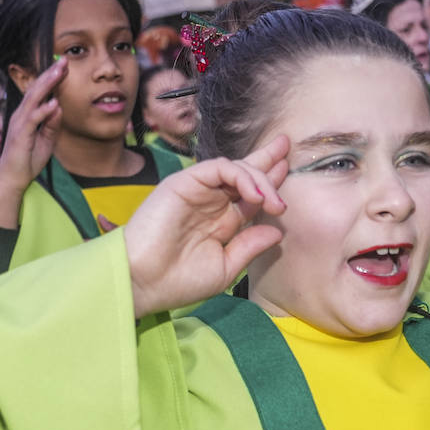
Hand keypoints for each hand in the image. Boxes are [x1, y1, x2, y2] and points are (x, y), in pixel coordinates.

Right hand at [0, 59, 65, 227]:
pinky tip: (54, 103)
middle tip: (63, 60)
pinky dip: (43, 111)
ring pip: (33, 99)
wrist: (13, 180)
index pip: (41, 91)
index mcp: (28, 114)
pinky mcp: (20, 136)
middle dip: (50, 74)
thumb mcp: (47, 140)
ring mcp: (19, 124)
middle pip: (36, 89)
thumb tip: (60, 107)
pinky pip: (33, 120)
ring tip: (59, 72)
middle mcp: (21, 115)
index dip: (52, 78)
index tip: (65, 64)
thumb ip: (53, 124)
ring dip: (47, 85)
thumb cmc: (28, 160)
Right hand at [125, 136, 289, 317]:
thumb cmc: (178, 281)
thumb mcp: (225, 267)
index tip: (287, 172)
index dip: (270, 183)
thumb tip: (276, 231)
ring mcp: (198, 190)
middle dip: (267, 160)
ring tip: (274, 202)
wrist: (142, 282)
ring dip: (260, 180)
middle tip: (285, 147)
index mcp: (220, 221)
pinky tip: (255, 196)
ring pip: (235, 169)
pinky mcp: (184, 181)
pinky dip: (241, 176)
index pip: (250, 195)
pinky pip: (219, 167)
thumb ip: (249, 246)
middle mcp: (211, 202)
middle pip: (244, 173)